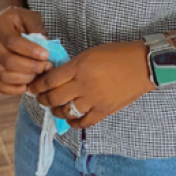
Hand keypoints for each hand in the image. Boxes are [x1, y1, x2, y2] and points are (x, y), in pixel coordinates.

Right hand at [0, 6, 50, 95]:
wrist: (2, 24)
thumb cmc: (18, 20)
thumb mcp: (29, 16)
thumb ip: (37, 27)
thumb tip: (45, 45)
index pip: (12, 42)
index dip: (30, 50)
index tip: (46, 54)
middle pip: (9, 62)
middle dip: (31, 67)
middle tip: (47, 66)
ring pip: (5, 76)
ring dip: (26, 78)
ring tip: (40, 74)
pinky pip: (2, 86)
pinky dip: (16, 89)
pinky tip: (29, 83)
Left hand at [30, 41, 153, 128]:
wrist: (143, 65)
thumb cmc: (118, 54)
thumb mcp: (91, 53)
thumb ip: (73, 65)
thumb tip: (57, 76)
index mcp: (79, 66)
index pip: (49, 80)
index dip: (37, 85)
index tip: (32, 87)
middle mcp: (83, 84)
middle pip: (53, 98)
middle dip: (42, 99)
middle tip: (40, 98)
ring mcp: (94, 100)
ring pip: (65, 111)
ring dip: (56, 111)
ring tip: (55, 107)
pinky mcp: (104, 111)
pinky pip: (83, 122)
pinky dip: (73, 122)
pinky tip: (70, 119)